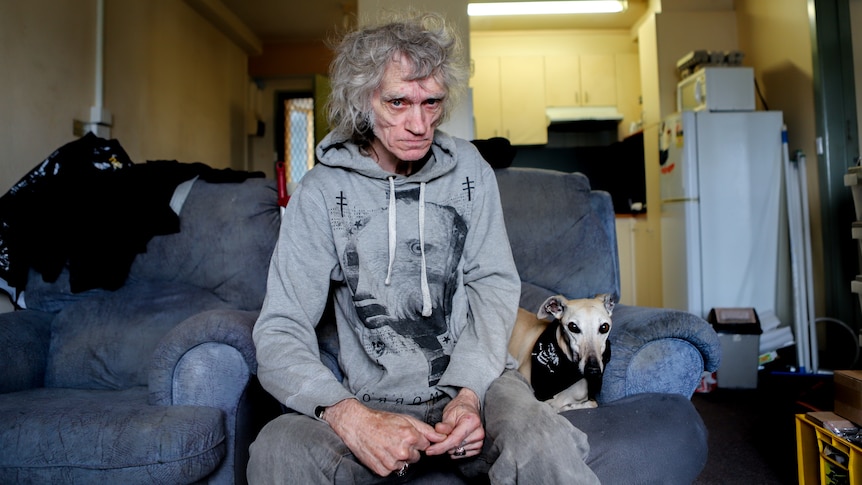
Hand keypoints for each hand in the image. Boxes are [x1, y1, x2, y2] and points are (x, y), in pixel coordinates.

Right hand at [323, 399, 446, 476]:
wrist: (357, 426)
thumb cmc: (381, 421)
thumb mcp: (405, 419)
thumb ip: (426, 429)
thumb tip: (442, 437)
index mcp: (410, 436)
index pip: (425, 445)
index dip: (416, 440)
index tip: (406, 435)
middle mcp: (403, 451)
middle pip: (415, 456)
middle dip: (409, 449)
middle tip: (395, 439)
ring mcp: (392, 462)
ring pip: (404, 464)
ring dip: (398, 457)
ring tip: (387, 445)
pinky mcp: (383, 470)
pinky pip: (392, 470)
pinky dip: (387, 463)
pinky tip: (381, 453)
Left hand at [425, 387, 483, 458]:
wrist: (469, 407)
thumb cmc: (459, 408)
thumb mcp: (449, 412)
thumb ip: (445, 424)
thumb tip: (438, 431)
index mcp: (472, 422)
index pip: (454, 440)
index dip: (440, 447)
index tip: (430, 450)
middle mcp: (478, 433)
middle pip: (456, 447)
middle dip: (444, 445)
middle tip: (441, 436)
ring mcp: (479, 441)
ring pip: (458, 452)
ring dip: (450, 447)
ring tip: (450, 435)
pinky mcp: (478, 447)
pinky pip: (463, 455)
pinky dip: (456, 450)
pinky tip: (455, 441)